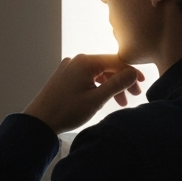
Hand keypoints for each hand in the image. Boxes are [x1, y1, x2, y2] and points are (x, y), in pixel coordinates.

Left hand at [23, 55, 144, 134]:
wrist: (39, 120)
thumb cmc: (67, 111)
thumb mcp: (96, 99)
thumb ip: (117, 84)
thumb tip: (133, 73)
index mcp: (85, 62)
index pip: (116, 62)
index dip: (131, 73)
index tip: (141, 85)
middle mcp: (77, 60)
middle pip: (107, 66)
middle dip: (121, 81)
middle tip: (133, 97)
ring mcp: (69, 67)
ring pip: (98, 72)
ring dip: (110, 85)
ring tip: (120, 103)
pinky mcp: (65, 76)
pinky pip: (87, 76)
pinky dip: (98, 86)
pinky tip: (103, 98)